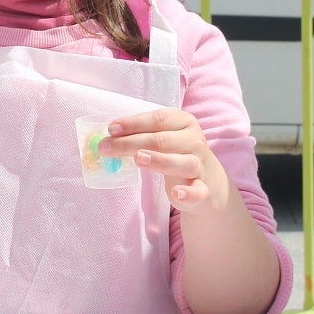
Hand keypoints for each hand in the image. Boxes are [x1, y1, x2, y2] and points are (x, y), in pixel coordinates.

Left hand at [101, 107, 229, 211]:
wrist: (207, 180)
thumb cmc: (175, 153)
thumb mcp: (161, 140)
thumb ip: (138, 137)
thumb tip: (106, 138)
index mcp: (183, 122)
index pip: (158, 119)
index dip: (133, 123)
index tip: (111, 129)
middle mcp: (194, 141)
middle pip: (162, 140)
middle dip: (131, 143)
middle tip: (106, 148)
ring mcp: (200, 165)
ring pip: (181, 162)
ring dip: (159, 160)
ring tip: (138, 159)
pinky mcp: (203, 190)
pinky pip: (198, 192)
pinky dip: (189, 193)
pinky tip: (177, 193)